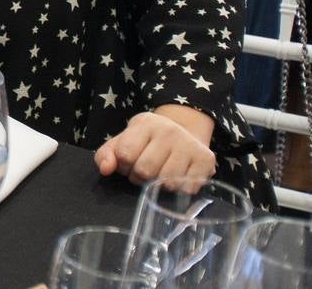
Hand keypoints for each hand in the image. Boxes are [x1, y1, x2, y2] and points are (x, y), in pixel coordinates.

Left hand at [94, 110, 215, 185]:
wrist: (184, 133)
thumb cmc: (147, 141)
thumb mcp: (123, 141)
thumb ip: (106, 155)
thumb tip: (105, 170)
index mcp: (145, 123)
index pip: (125, 154)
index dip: (122, 165)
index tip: (128, 162)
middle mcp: (170, 131)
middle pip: (145, 171)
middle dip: (139, 177)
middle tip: (143, 171)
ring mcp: (189, 145)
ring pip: (165, 183)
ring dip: (158, 185)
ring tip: (159, 173)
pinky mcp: (206, 160)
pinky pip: (185, 189)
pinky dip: (177, 189)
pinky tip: (176, 177)